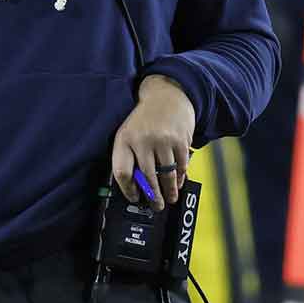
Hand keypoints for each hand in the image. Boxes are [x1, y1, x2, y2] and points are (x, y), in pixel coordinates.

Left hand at [112, 75, 194, 209]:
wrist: (166, 95)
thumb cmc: (144, 120)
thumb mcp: (130, 133)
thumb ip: (130, 157)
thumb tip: (137, 187)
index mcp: (125, 139)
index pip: (122, 172)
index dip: (128, 189)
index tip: (135, 197)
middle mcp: (143, 140)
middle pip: (147, 177)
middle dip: (153, 196)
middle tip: (157, 206)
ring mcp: (163, 140)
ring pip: (166, 174)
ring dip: (169, 191)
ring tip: (170, 199)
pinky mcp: (180, 140)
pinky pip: (181, 166)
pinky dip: (180, 177)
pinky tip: (178, 183)